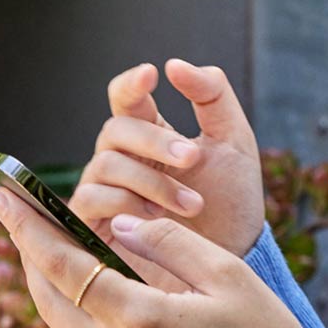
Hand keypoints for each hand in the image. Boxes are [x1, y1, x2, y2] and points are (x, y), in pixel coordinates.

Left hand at [0, 191, 312, 327]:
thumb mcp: (228, 276)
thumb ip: (167, 242)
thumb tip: (119, 224)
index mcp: (141, 322)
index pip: (64, 265)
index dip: (28, 229)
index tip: (3, 199)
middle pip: (50, 302)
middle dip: (32, 259)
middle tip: (25, 224)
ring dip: (58, 300)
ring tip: (63, 265)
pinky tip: (98, 314)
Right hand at [70, 59, 266, 260]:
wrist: (232, 262)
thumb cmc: (231, 204)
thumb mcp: (233, 142)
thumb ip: (212, 96)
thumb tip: (173, 64)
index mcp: (151, 135)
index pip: (125, 97)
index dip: (131, 83)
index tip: (152, 74)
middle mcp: (122, 159)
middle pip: (115, 129)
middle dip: (153, 140)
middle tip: (192, 158)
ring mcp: (106, 191)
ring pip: (105, 164)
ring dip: (152, 181)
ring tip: (193, 205)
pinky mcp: (97, 224)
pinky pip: (94, 198)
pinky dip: (128, 204)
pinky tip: (158, 221)